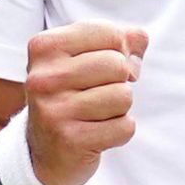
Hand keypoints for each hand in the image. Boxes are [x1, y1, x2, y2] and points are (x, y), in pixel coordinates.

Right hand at [22, 21, 148, 184]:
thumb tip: (140, 39)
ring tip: (97, 114)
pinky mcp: (70, 140)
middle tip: (100, 94)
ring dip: (120, 108)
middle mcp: (43, 77)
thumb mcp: (84, 57)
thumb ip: (118, 40)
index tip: (105, 69)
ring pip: (124, 96)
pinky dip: (120, 131)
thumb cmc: (71, 94)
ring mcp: (54, 110)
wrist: (44, 150)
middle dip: (120, 81)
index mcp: (44, 47)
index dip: (121, 51)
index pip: (109, 33)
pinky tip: (97, 133)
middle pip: (118, 65)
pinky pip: (125, 127)